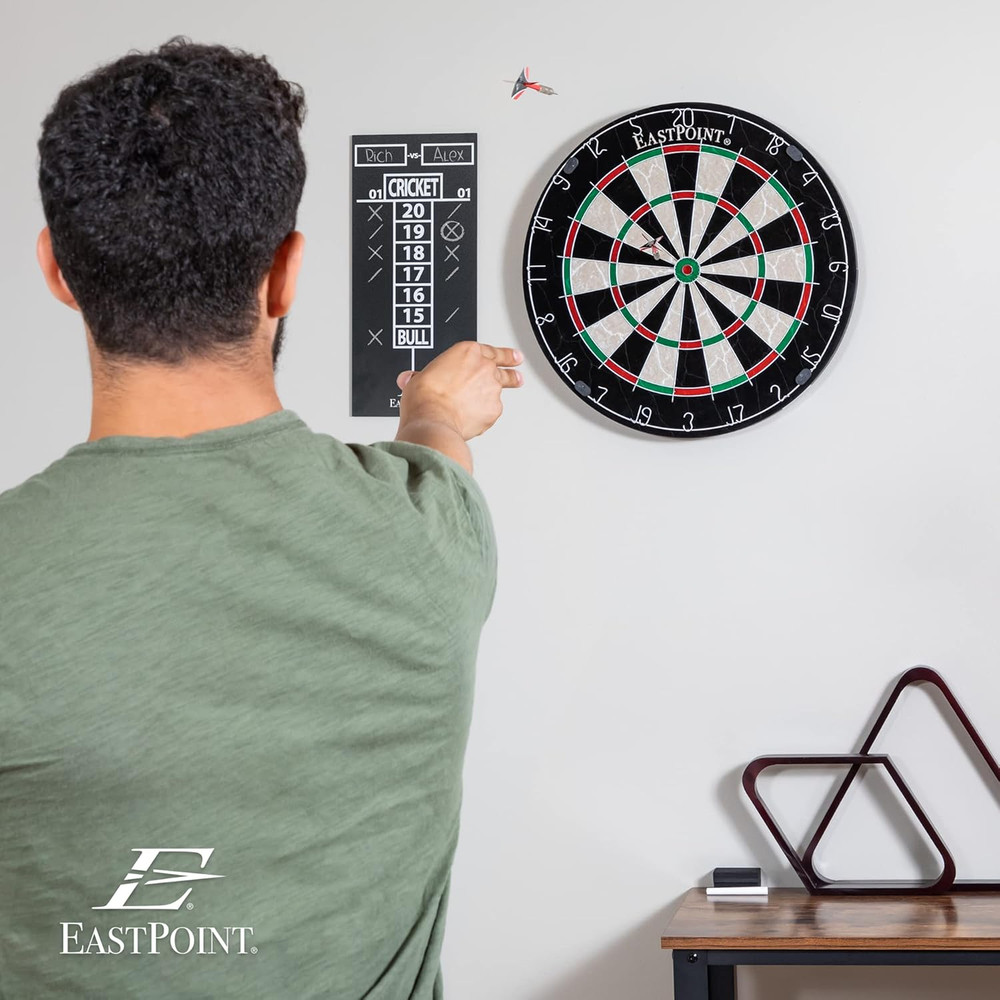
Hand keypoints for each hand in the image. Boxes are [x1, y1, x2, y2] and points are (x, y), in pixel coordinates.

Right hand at [396, 342, 523, 440]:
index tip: (512, 356)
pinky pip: (491, 412)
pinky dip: (483, 415)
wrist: (432, 419)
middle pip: (503, 370)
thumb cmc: (425, 397)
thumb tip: (410, 379)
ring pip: (499, 392)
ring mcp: (491, 389)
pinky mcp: (494, 410)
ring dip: (494, 397)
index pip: (492, 350)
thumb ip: (421, 376)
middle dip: (511, 373)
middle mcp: (484, 368)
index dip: (505, 354)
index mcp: (468, 352)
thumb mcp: (417, 378)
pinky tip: (471, 418)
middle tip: (517, 376)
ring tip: (488, 404)